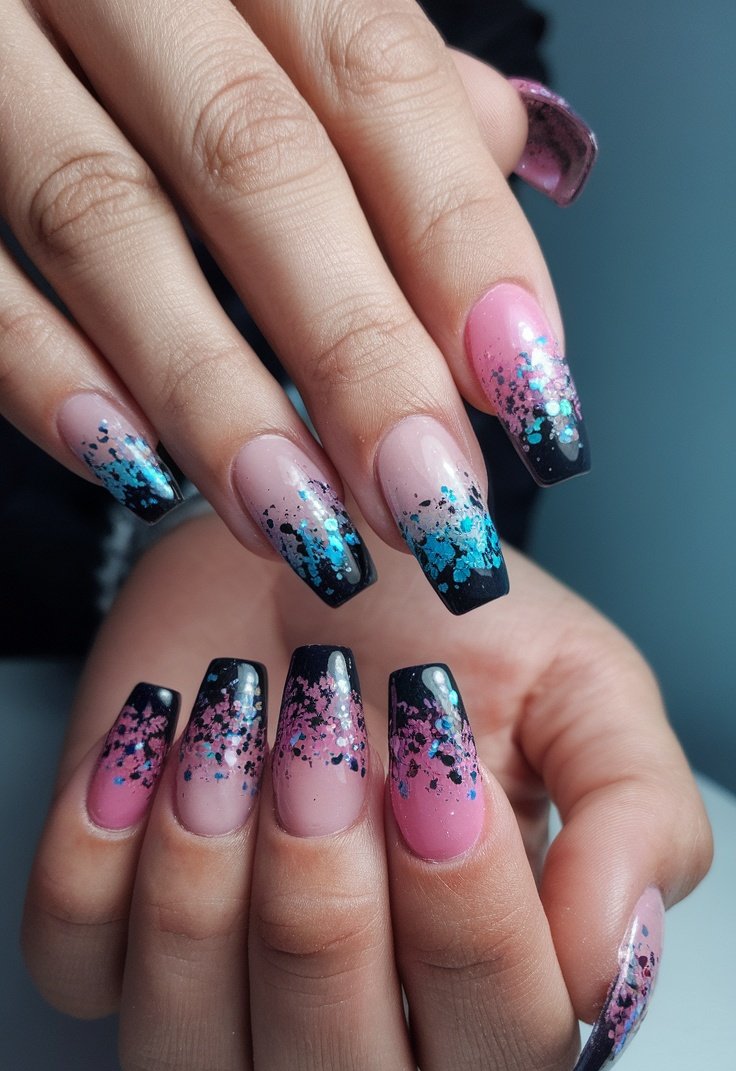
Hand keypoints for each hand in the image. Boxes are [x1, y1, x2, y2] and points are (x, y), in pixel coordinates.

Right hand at [1, 0, 594, 612]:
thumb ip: (367, 67)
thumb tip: (495, 144)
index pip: (376, 76)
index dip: (460, 242)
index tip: (528, 394)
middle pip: (256, 162)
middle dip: (357, 352)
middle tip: (427, 498)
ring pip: (104, 219)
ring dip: (217, 398)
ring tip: (308, 527)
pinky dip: (48, 376)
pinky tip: (138, 473)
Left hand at [21, 515, 711, 1070]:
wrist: (304, 537)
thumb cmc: (441, 622)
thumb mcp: (581, 688)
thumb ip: (635, 820)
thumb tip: (612, 963)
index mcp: (488, 977)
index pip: (501, 1057)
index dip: (472, 932)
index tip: (445, 771)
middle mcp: (355, 1017)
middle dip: (325, 923)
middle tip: (325, 750)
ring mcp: (217, 990)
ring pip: (186, 1069)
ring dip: (203, 892)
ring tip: (233, 729)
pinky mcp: (105, 931)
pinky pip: (73, 968)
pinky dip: (98, 854)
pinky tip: (154, 740)